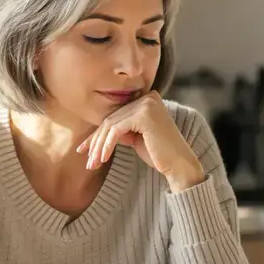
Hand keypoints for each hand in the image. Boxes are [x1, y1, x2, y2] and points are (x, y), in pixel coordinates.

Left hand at [77, 92, 205, 191]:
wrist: (178, 165)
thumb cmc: (159, 154)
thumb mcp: (135, 138)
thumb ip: (120, 130)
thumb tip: (96, 134)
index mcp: (147, 99)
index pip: (116, 116)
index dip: (98, 134)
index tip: (84, 149)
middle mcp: (147, 97)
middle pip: (111, 119)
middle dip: (96, 141)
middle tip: (87, 159)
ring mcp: (146, 104)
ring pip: (111, 124)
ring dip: (99, 146)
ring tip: (92, 163)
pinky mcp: (144, 115)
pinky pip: (117, 130)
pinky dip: (107, 145)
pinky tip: (102, 158)